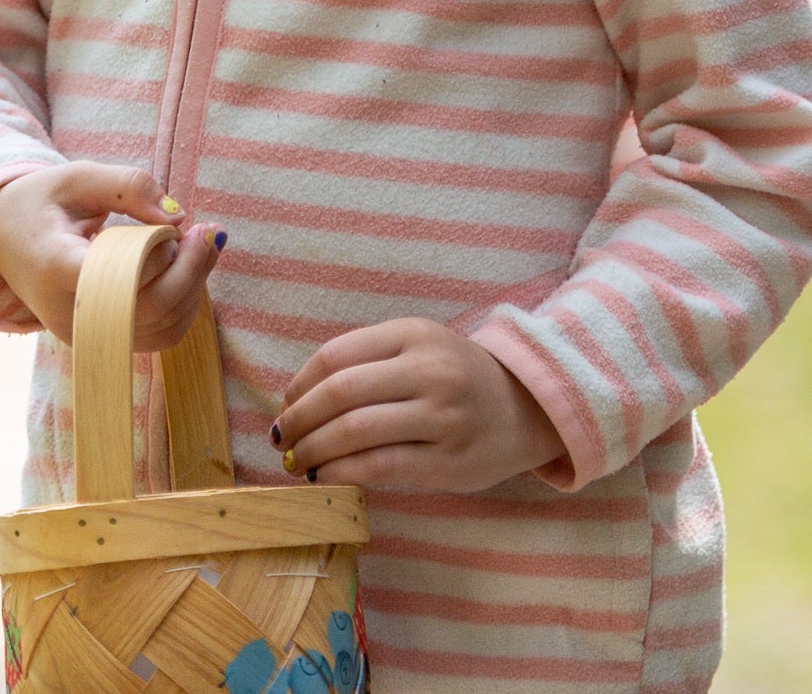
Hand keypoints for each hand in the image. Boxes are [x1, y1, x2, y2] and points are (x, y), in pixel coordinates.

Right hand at [0, 163, 224, 348]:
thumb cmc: (39, 203)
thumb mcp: (76, 177)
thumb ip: (128, 186)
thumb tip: (178, 215)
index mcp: (54, 265)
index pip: (122, 275)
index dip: (160, 253)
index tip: (182, 223)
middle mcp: (68, 312)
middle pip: (151, 309)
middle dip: (192, 270)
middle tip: (209, 232)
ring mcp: (84, 335)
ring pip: (161, 328)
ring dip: (193, 287)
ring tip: (197, 246)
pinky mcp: (100, 342)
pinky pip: (157, 337)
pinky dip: (182, 305)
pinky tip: (184, 271)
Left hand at [272, 318, 568, 494]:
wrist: (528, 410)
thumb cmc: (458, 380)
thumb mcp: (420, 348)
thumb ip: (368, 362)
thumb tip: (297, 400)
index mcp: (415, 334)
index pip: (336, 356)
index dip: (299, 385)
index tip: (286, 405)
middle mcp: (429, 370)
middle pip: (339, 393)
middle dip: (299, 421)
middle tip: (283, 439)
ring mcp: (442, 416)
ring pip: (354, 431)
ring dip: (313, 450)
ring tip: (298, 461)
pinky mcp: (447, 461)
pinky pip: (379, 466)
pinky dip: (341, 472)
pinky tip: (325, 476)